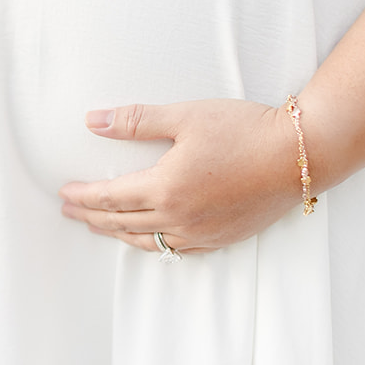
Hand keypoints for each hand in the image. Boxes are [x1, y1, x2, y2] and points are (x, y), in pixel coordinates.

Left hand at [58, 99, 303, 254]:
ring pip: (148, 241)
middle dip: (91, 217)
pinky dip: (153, 244)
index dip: (84, 196)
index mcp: (166, 188)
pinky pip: (177, 248)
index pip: (110, 197)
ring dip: (118, 234)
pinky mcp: (223, 238)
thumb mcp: (186, 116)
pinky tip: (148, 239)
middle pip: (122, 222)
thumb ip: (135, 121)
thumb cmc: (244, 129)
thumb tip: (92, 121)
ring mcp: (203, 232)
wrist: (301, 155)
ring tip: (99, 227)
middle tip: (69, 213)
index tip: (63, 193)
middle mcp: (180, 217)